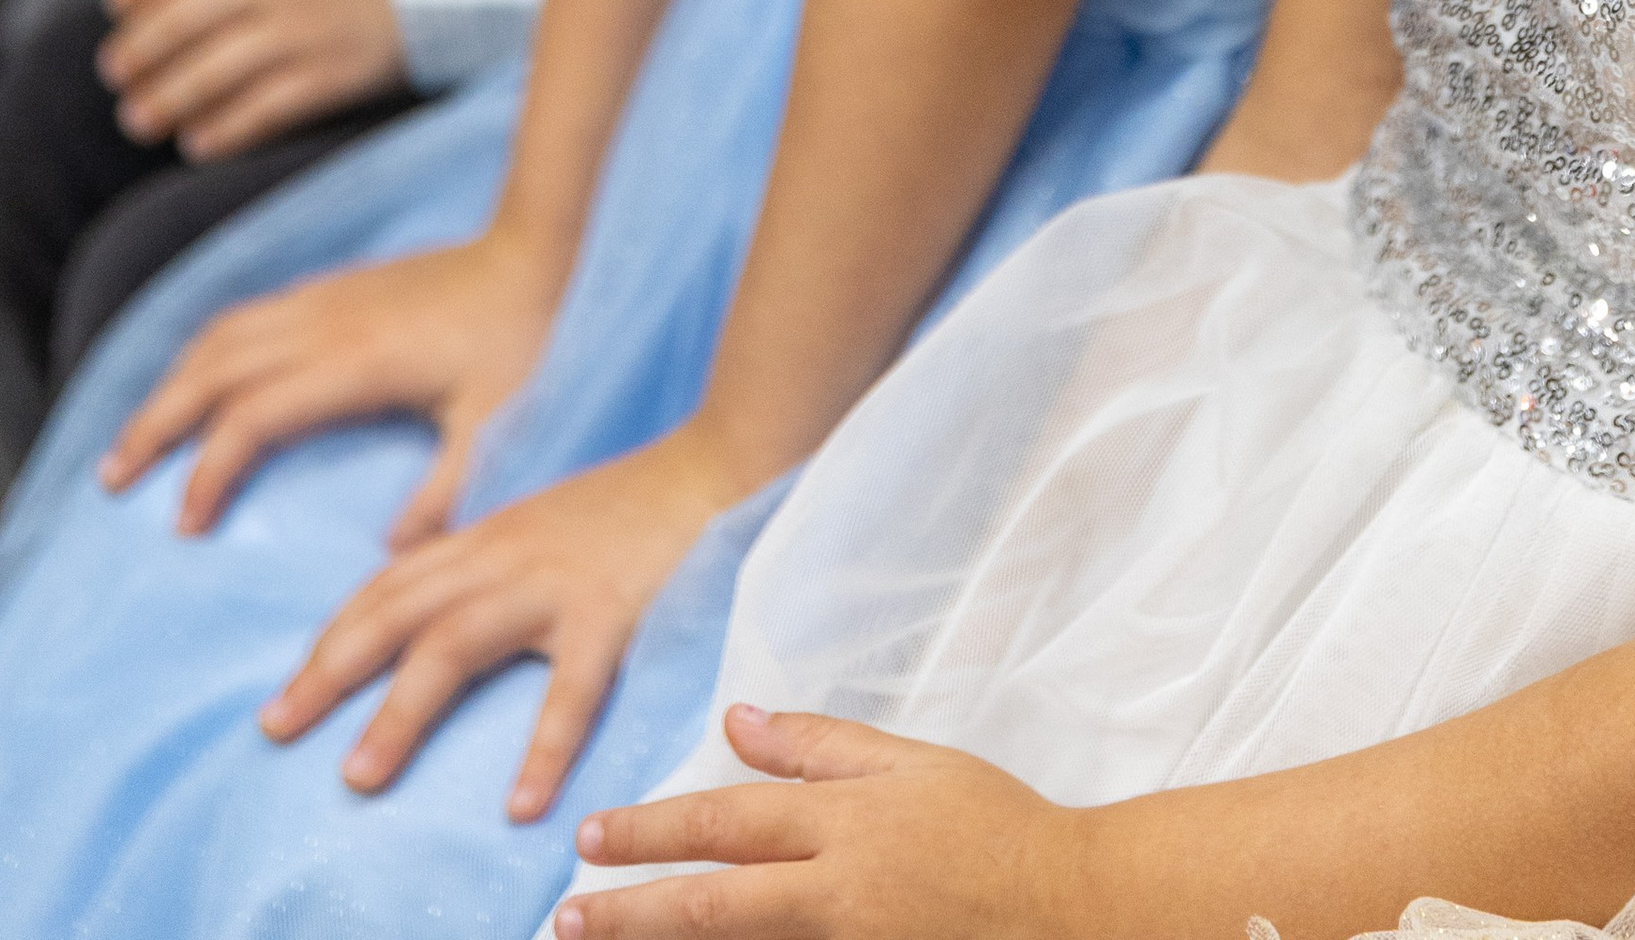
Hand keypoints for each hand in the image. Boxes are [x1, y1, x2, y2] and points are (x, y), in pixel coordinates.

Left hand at [98, 0, 402, 159]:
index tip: (118, 7)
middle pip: (175, 21)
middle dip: (135, 53)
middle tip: (116, 71)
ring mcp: (299, 28)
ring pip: (204, 75)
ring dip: (162, 101)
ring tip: (141, 116)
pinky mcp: (331, 75)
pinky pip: (255, 113)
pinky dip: (218, 131)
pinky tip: (198, 141)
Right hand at [103, 218, 562, 533]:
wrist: (541, 246)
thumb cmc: (526, 337)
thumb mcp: (498, 423)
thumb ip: (448, 491)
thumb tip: (395, 558)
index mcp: (354, 363)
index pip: (251, 418)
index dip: (208, 471)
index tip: (183, 523)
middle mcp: (324, 322)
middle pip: (209, 369)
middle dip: (154, 424)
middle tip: (112, 480)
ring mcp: (326, 296)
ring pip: (219, 334)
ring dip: (169, 384)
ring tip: (135, 439)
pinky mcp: (336, 285)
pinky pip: (247, 314)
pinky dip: (203, 351)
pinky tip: (197, 382)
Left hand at [263, 423, 745, 815]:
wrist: (719, 461)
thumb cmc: (633, 505)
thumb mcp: (542, 523)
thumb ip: (486, 562)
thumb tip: (431, 605)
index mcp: (488, 537)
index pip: (388, 588)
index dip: (331, 640)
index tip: (283, 696)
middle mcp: (505, 555)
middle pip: (396, 612)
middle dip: (329, 671)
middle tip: (275, 730)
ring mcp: (555, 581)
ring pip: (455, 645)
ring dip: (400, 713)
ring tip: (357, 778)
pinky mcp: (611, 610)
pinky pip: (570, 687)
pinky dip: (542, 747)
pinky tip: (519, 806)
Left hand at [563, 706, 1085, 936]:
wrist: (1069, 911)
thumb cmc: (992, 827)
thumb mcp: (909, 764)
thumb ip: (818, 744)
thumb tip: (735, 720)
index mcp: (844, 823)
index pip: (724, 823)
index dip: (650, 829)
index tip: (588, 836)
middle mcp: (837, 893)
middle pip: (713, 902)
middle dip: (629, 909)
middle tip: (565, 915)